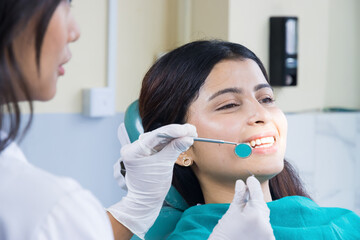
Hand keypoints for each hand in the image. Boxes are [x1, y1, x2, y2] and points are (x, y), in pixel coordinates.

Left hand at [107, 124, 196, 238]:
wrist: (145, 201)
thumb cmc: (151, 188)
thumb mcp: (164, 166)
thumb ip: (174, 149)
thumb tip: (187, 137)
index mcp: (133, 151)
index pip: (155, 135)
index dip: (173, 131)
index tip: (187, 129)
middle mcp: (134, 147)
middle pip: (158, 135)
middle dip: (176, 133)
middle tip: (192, 130)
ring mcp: (141, 150)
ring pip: (161, 138)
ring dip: (176, 136)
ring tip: (190, 134)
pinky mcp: (148, 152)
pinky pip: (161, 144)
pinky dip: (172, 142)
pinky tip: (183, 139)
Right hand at [208, 176, 274, 239]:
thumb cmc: (224, 232)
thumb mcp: (231, 212)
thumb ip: (239, 196)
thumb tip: (241, 183)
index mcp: (255, 215)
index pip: (256, 194)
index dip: (253, 185)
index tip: (250, 178)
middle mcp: (265, 225)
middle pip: (261, 206)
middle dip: (254, 199)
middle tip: (245, 191)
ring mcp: (268, 235)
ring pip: (263, 217)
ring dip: (256, 212)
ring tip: (244, 212)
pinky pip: (264, 227)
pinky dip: (258, 223)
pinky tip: (248, 222)